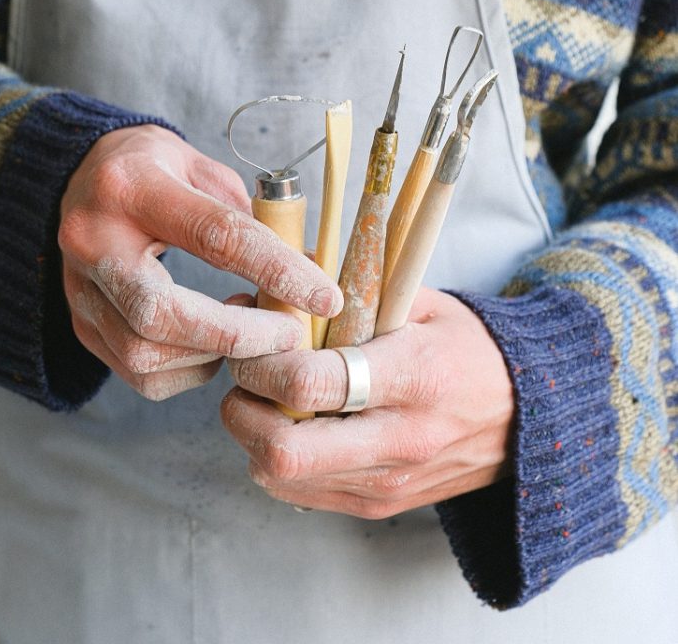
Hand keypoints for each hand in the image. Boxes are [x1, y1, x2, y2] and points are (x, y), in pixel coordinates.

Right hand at [59, 125, 341, 399]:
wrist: (81, 175)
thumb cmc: (155, 169)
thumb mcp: (203, 169)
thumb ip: (251, 215)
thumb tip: (309, 266)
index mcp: (134, 188)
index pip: (214, 235)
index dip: (276, 270)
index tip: (324, 297)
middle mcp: (95, 241)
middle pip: (162, 313)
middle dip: (238, 335)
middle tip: (288, 333)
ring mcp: (80, 288)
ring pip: (146, 353)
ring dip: (214, 353)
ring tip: (248, 328)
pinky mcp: (81, 323)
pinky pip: (137, 372)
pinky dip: (187, 371)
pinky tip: (212, 344)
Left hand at [222, 288, 513, 516]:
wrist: (526, 416)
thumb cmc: (467, 348)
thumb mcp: (421, 302)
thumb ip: (352, 289)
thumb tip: (283, 265)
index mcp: (413, 376)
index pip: (311, 385)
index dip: (264, 361)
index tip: (262, 336)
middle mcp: (398, 440)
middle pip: (281, 451)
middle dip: (243, 408)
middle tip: (249, 374)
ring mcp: (386, 481)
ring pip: (277, 476)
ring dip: (252, 433)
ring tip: (269, 395)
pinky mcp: (377, 504)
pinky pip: (296, 492)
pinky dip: (276, 456)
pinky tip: (294, 422)